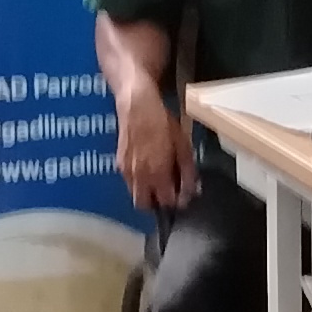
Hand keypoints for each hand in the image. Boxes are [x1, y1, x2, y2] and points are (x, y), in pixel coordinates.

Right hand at [115, 82, 194, 210]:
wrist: (137, 106)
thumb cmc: (163, 123)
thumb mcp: (182, 145)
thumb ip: (187, 171)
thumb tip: (192, 190)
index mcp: (157, 173)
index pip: (166, 201)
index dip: (176, 202)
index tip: (182, 196)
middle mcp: (140, 177)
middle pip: (144, 206)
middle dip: (156, 204)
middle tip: (167, 194)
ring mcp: (126, 171)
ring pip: (135, 195)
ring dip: (147, 194)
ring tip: (158, 182)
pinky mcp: (119, 163)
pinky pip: (129, 182)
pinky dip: (139, 182)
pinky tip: (147, 169)